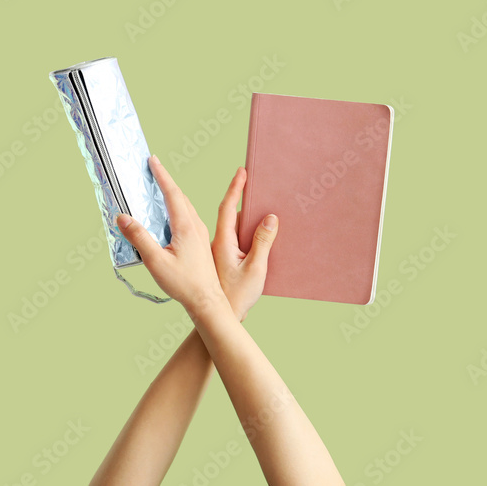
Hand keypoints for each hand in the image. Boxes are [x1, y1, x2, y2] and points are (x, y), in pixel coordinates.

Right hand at [116, 155, 225, 316]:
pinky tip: (170, 214)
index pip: (172, 193)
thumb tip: (123, 217)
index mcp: (186, 226)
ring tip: (160, 186)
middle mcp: (195, 226)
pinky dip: (177, 207)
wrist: (207, 300)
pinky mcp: (200, 242)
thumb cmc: (183, 283)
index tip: (153, 160)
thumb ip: (139, 238)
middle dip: (166, 180)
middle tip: (153, 167)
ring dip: (172, 194)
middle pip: (180, 196)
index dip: (162, 175)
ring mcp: (200, 234)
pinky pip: (188, 217)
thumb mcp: (156, 261)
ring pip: (185, 206)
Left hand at [211, 166, 277, 321]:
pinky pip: (228, 235)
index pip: (227, 208)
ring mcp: (215, 250)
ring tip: (251, 203)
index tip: (241, 171)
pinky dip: (237, 227)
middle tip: (247, 180)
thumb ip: (263, 241)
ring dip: (237, 212)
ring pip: (227, 224)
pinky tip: (248, 230)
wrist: (220, 315)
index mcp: (220, 241)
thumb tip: (271, 217)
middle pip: (226, 212)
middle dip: (236, 195)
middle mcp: (215, 242)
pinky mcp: (218, 257)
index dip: (235, 188)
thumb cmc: (236, 297)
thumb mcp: (255, 268)